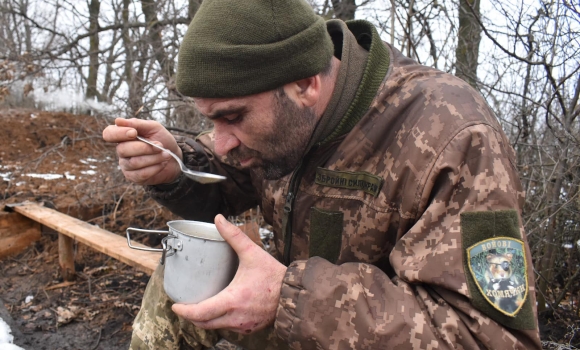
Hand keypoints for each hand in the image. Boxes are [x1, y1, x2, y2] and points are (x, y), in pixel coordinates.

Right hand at [102, 118, 182, 184]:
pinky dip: (155, 168)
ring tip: (166, 154)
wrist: (175, 157)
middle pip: (122, 149)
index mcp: (123, 136)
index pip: (109, 134)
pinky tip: (162, 164)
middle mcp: (121, 150)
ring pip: (134, 162)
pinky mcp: (133, 177)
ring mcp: (126, 165)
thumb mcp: (153, 127)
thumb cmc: (162, 140)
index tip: (134, 133)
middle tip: (161, 145)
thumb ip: (137, 124)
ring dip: (154, 158)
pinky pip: (141, 174)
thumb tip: (118, 121)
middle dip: (145, 147)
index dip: (119, 133)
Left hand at [172, 214, 286, 333]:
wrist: (293, 293)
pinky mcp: (250, 328)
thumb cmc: (274, 275)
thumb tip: (219, 219)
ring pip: (216, 327)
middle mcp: (236, 317)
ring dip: (206, 319)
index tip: (176, 306)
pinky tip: (221, 311)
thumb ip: (233, 235)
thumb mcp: (252, 253)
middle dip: (192, 317)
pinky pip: (229, 328)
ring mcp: (243, 326)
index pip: (201, 312)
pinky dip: (221, 321)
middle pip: (204, 323)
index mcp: (233, 300)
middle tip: (185, 307)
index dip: (185, 312)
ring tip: (200, 308)